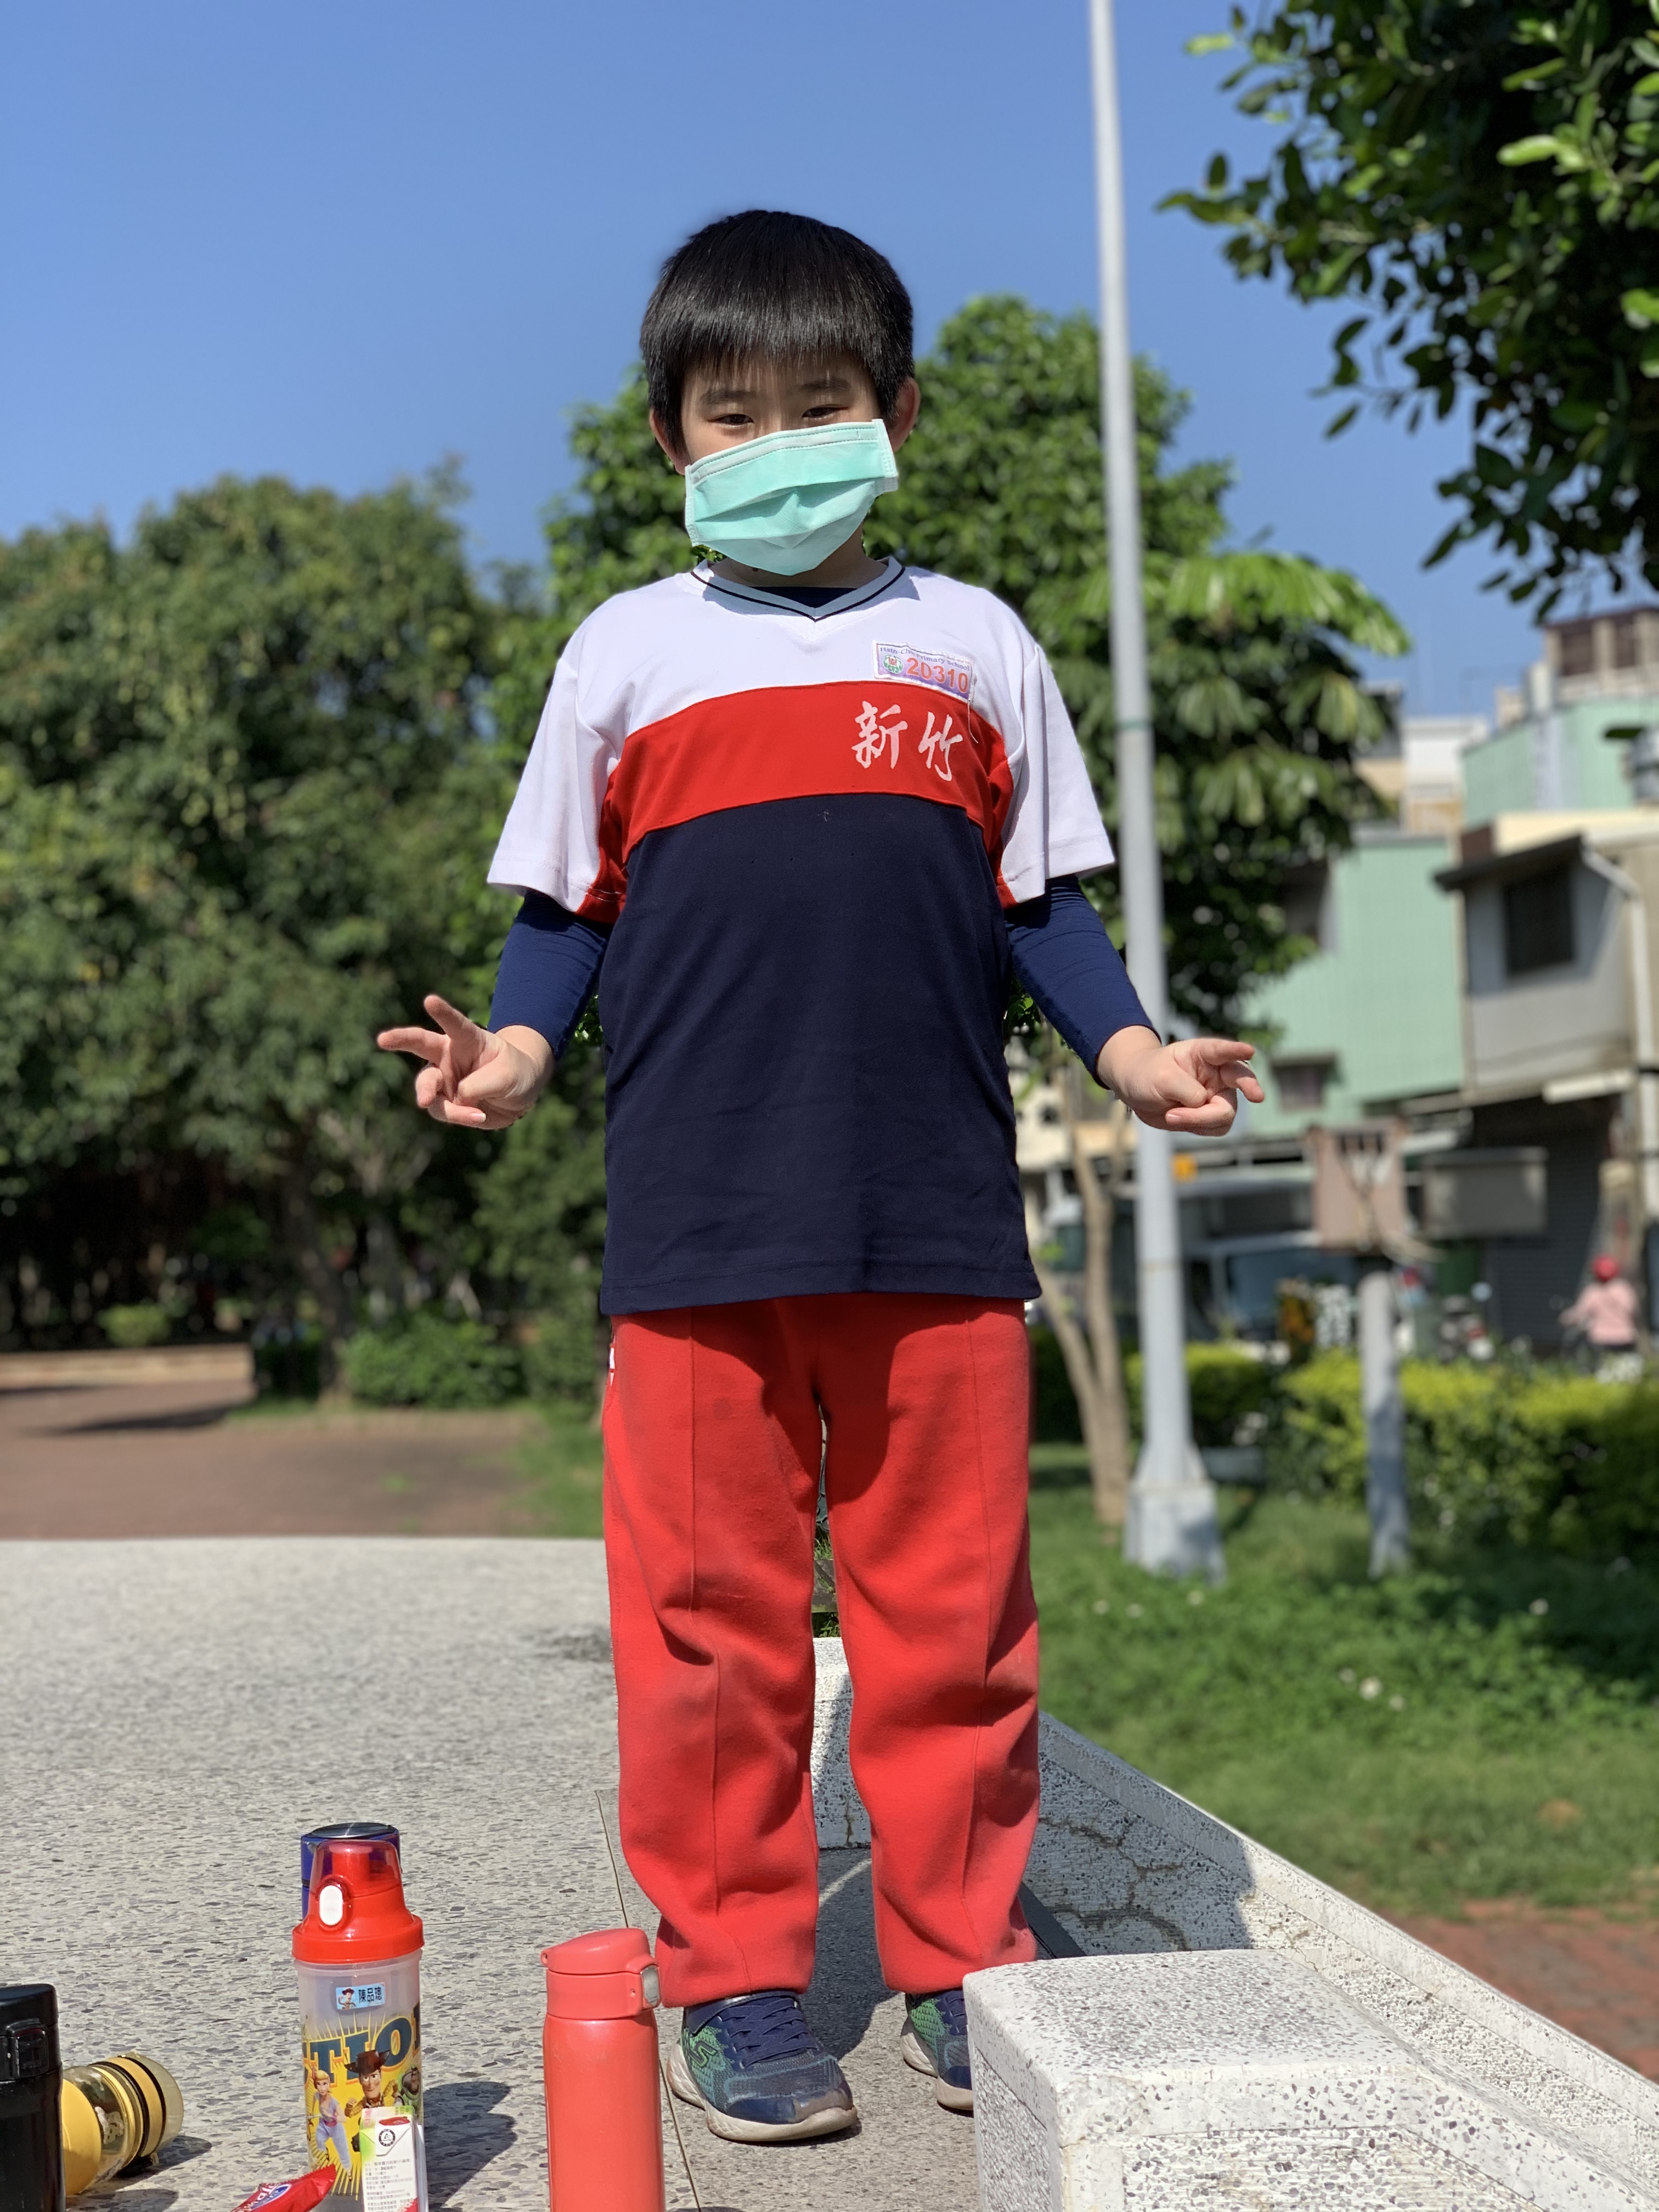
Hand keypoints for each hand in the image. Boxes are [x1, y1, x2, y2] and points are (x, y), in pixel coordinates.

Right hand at [376, 995, 551, 1128]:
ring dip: (443, 1103)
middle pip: (420, 1044)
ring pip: (427, 1089)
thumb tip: (454, 1098)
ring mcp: (443, 1078)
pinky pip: (441, 1110)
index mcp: (468, 1038)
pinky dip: (459, 1116)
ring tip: (475, 1114)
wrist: (518, 1096)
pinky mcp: (444, 1101)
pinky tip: (479, 1116)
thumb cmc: (515, 1074)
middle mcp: (449, 1055)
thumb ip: (480, 1084)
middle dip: (400, 1040)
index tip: (430, 1000)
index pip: (454, 1023)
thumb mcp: (508, 1076)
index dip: (442, 1012)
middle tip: (383, 1039)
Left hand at [1097, 1026, 1264, 1135]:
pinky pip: (1216, 1127)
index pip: (1222, 1050)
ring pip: (1225, 1113)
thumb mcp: (1162, 1078)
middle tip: (1257, 1096)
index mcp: (1203, 1053)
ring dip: (1200, 1119)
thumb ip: (1187, 1089)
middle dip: (1250, 1087)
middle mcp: (1216, 1073)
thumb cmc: (1149, 1073)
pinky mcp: (1210, 1115)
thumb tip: (1205, 1105)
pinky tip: (1177, 1120)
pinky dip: (1198, 1127)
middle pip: (1240, 1080)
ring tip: (1171, 1116)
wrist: (1136, 1090)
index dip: (1236, 1051)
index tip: (1249, 1051)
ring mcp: (1216, 1095)